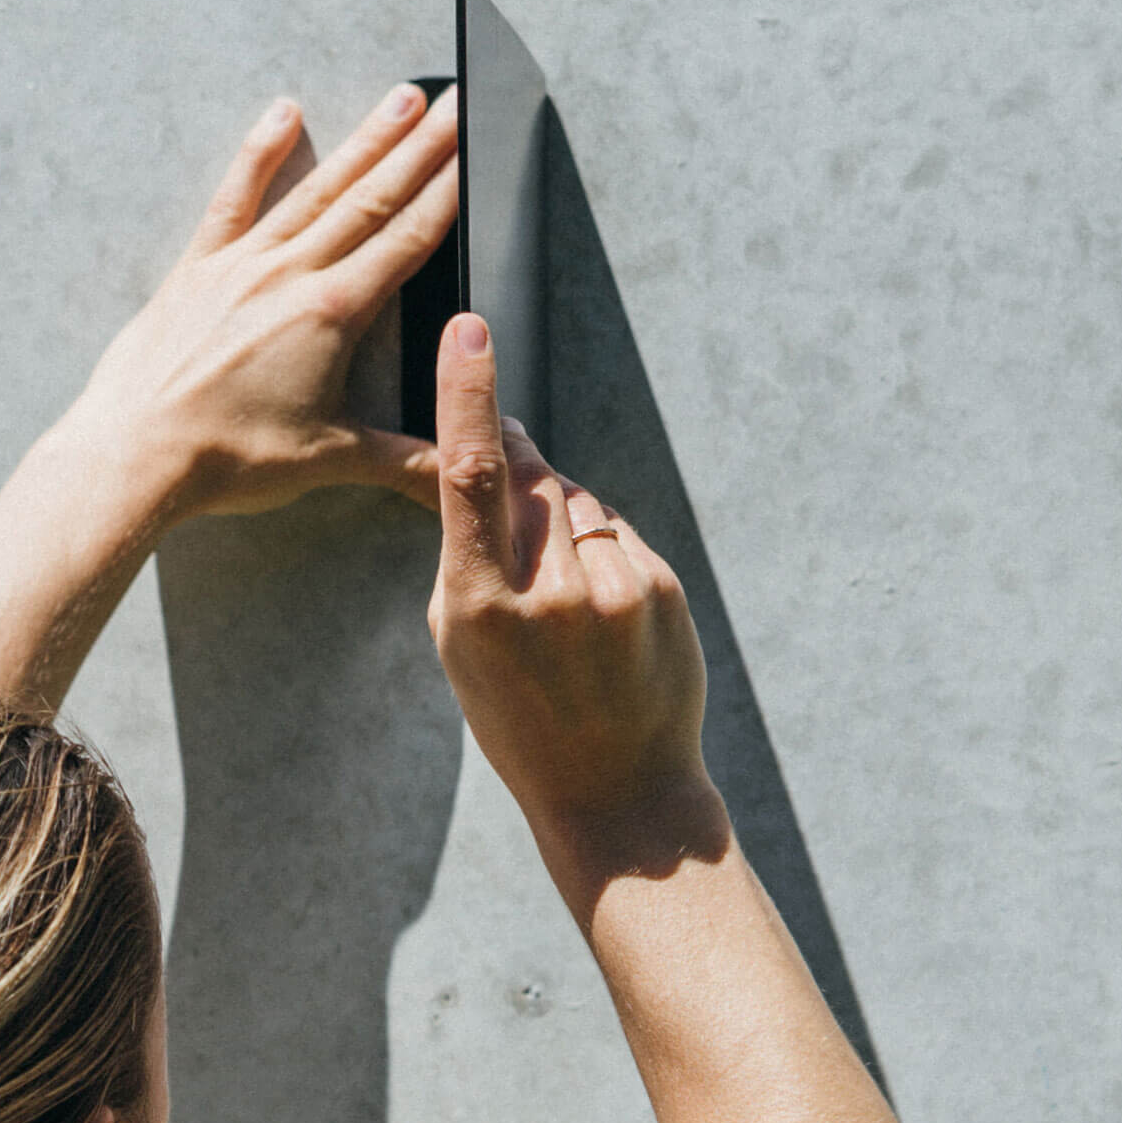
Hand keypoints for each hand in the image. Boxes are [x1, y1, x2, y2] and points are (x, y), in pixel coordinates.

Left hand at [62, 81, 457, 520]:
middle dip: (422, 147)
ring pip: (316, 188)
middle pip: (372, 198)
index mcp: (331, 314)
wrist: (133, 455)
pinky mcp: (197, 269)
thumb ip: (405, 463)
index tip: (475, 148)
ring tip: (401, 98)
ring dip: (363, 141)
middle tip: (458, 104)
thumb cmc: (224, 457)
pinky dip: (261, 153)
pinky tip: (283, 114)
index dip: (448, 191)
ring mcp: (241, 264)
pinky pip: (235, 198)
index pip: (407, 239)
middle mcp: (290, 274)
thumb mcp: (329, 460)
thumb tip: (458, 473)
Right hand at [426, 312, 709, 833]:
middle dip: (517, 461)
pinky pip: (616, 530)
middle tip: (510, 479)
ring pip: (575, 500)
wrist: (616, 791)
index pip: (472, 476)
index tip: (470, 331)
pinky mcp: (661, 587)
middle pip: (531, 476)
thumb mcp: (460, 644)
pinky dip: (600, 548)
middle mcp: (552, 591)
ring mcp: (615, 589)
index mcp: (482, 607)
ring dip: (560, 518)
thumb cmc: (517, 716)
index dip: (469, 396)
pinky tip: (599, 609)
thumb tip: (490, 461)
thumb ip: (466, 553)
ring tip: (562, 597)